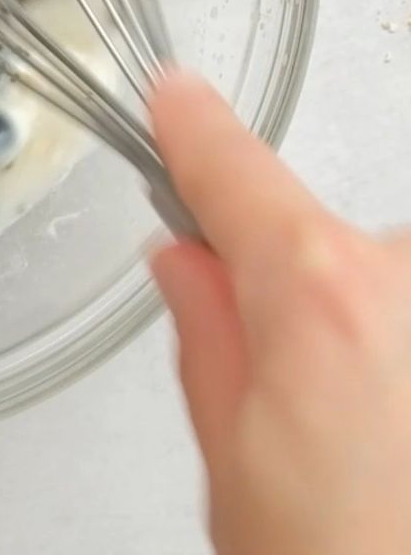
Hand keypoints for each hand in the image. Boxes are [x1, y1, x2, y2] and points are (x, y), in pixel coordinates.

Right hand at [150, 72, 410, 554]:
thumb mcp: (236, 466)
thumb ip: (208, 338)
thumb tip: (191, 267)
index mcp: (321, 295)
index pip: (235, 173)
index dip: (194, 131)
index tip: (175, 96)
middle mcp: (409, 280)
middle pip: (319, 243)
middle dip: (293, 295)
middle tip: (292, 404)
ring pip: (384, 285)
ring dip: (367, 335)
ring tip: (376, 448)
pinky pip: (409, 304)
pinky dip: (395, 350)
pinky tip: (397, 434)